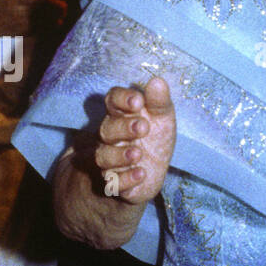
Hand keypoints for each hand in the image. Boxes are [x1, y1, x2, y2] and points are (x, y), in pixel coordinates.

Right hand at [93, 76, 175, 203]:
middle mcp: (110, 137)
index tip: (138, 101)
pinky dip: (126, 179)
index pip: (112, 101)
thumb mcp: (162, 120)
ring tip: (138, 154)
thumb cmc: (154, 140)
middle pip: (106, 129)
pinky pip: (113, 182)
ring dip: (120, 155)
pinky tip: (141, 174)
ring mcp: (110, 161)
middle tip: (144, 127)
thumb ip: (160, 102)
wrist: (149, 175)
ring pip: (103, 157)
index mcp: (121, 116)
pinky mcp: (116, 183)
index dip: (121, 99)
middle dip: (124, 128)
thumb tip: (157, 81)